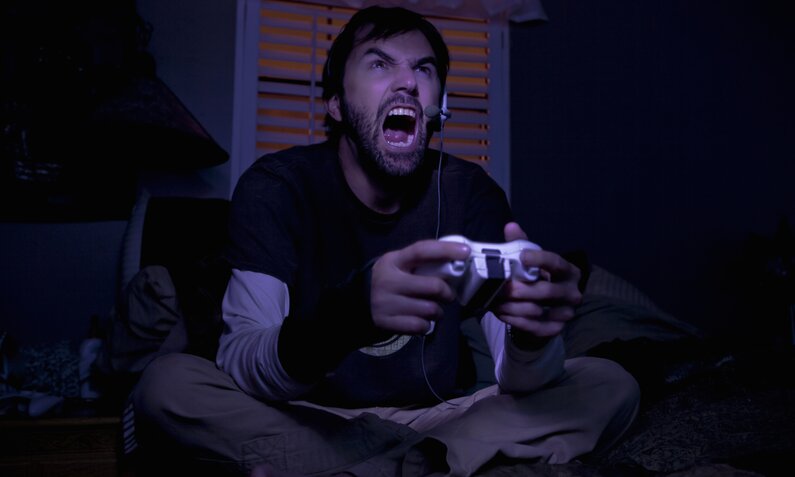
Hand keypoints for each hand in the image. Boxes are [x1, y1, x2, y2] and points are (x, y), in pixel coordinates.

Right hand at [370, 239, 469, 334]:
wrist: (356, 304)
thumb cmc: (387, 280)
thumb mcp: (397, 264)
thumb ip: (420, 262)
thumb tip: (455, 262)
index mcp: (394, 261)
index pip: (422, 250)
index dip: (445, 250)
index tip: (465, 251)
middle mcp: (389, 280)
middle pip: (433, 286)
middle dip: (447, 293)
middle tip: (448, 295)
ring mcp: (387, 303)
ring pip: (430, 309)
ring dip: (438, 311)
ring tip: (433, 309)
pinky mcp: (387, 322)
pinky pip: (419, 326)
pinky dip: (426, 325)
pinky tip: (422, 321)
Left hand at [491, 222, 581, 338]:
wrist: (545, 311)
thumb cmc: (538, 280)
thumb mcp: (531, 261)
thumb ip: (522, 244)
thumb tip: (511, 226)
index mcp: (568, 271)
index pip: (556, 263)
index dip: (540, 259)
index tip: (522, 257)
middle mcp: (572, 292)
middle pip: (546, 291)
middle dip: (521, 290)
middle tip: (502, 288)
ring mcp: (567, 313)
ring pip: (539, 311)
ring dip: (514, 307)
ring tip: (496, 303)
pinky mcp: (557, 329)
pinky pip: (535, 327)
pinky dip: (517, 321)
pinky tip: (503, 314)